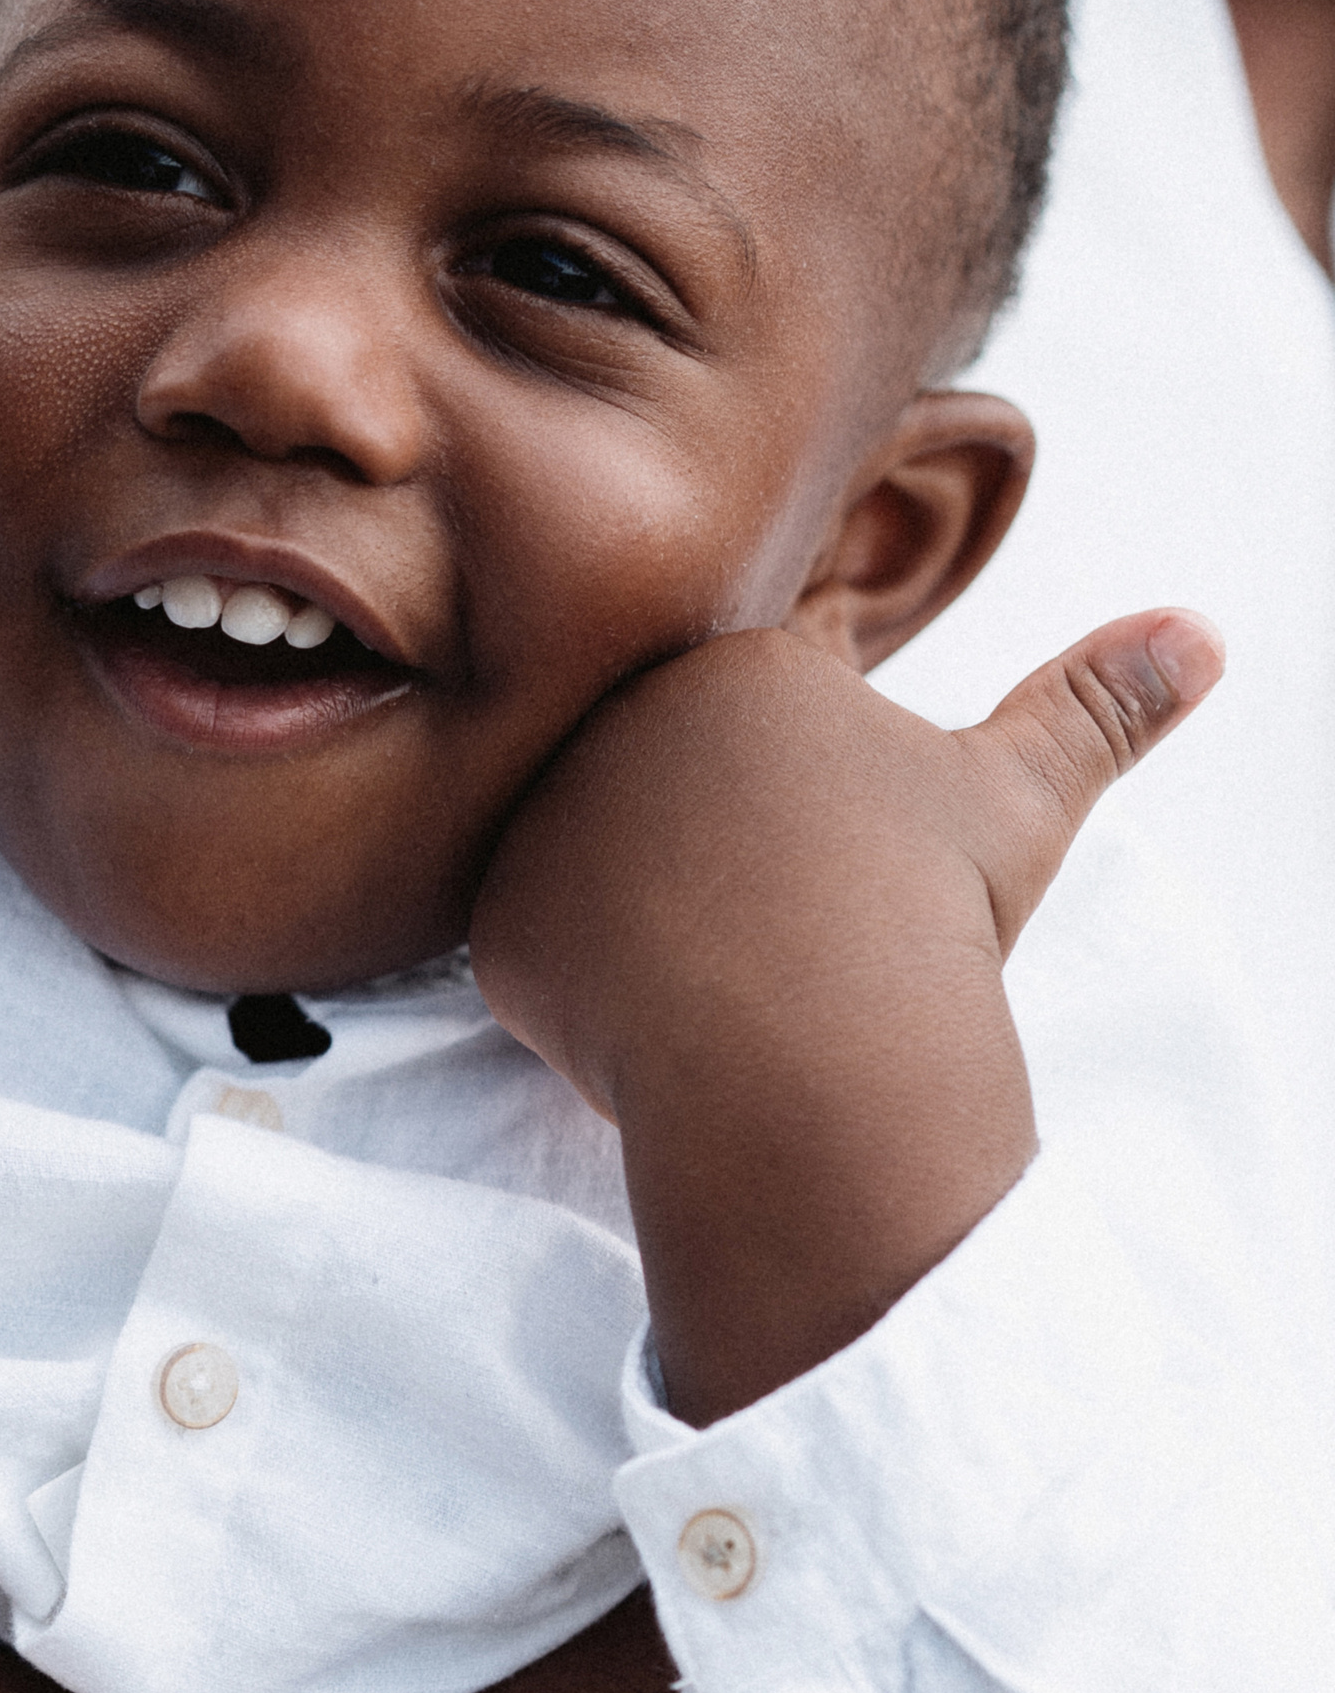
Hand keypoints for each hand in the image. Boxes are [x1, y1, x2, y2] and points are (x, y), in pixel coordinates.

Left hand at [469, 610, 1222, 1421]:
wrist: (814, 1059)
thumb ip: (1090, 705)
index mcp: (733, 659)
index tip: (833, 865)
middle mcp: (613, 713)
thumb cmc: (919, 918)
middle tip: (780, 928)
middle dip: (718, 864)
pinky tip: (656, 1012)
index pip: (752, 726)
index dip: (802, 810)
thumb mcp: (1017, 798)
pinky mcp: (493, 918)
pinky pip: (541, 956)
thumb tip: (1198, 633)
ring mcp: (538, 814)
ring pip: (599, 874)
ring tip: (726, 968)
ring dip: (653, 923)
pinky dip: (593, 994)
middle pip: (661, 797)